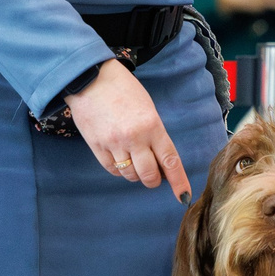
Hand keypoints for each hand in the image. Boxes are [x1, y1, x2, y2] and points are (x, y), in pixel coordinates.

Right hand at [65, 58, 191, 199]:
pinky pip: (112, 169)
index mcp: (152, 126)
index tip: (184, 196)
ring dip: (136, 174)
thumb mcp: (148, 108)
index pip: (169, 160)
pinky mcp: (96, 146)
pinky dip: (120, 170)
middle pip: (149, 175)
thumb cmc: (123, 90)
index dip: (179, 181)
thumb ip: (155, 134)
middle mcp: (134, 138)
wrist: (90, 79)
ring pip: (130, 175)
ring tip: (135, 162)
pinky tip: (121, 161)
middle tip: (154, 176)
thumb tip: (160, 160)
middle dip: (154, 180)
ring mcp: (114, 143)